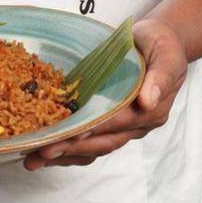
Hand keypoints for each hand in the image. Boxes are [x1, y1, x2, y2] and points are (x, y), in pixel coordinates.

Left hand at [24, 17, 187, 170]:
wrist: (161, 42)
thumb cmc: (163, 45)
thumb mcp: (167, 55)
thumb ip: (159, 77)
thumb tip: (148, 101)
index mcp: (151, 111)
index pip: (118, 123)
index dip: (94, 129)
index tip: (70, 134)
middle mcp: (137, 125)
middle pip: (102, 142)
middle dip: (71, 148)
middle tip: (42, 151)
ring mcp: (124, 126)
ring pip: (93, 147)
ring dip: (64, 155)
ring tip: (35, 160)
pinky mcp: (111, 122)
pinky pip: (90, 142)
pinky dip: (68, 148)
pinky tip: (45, 151)